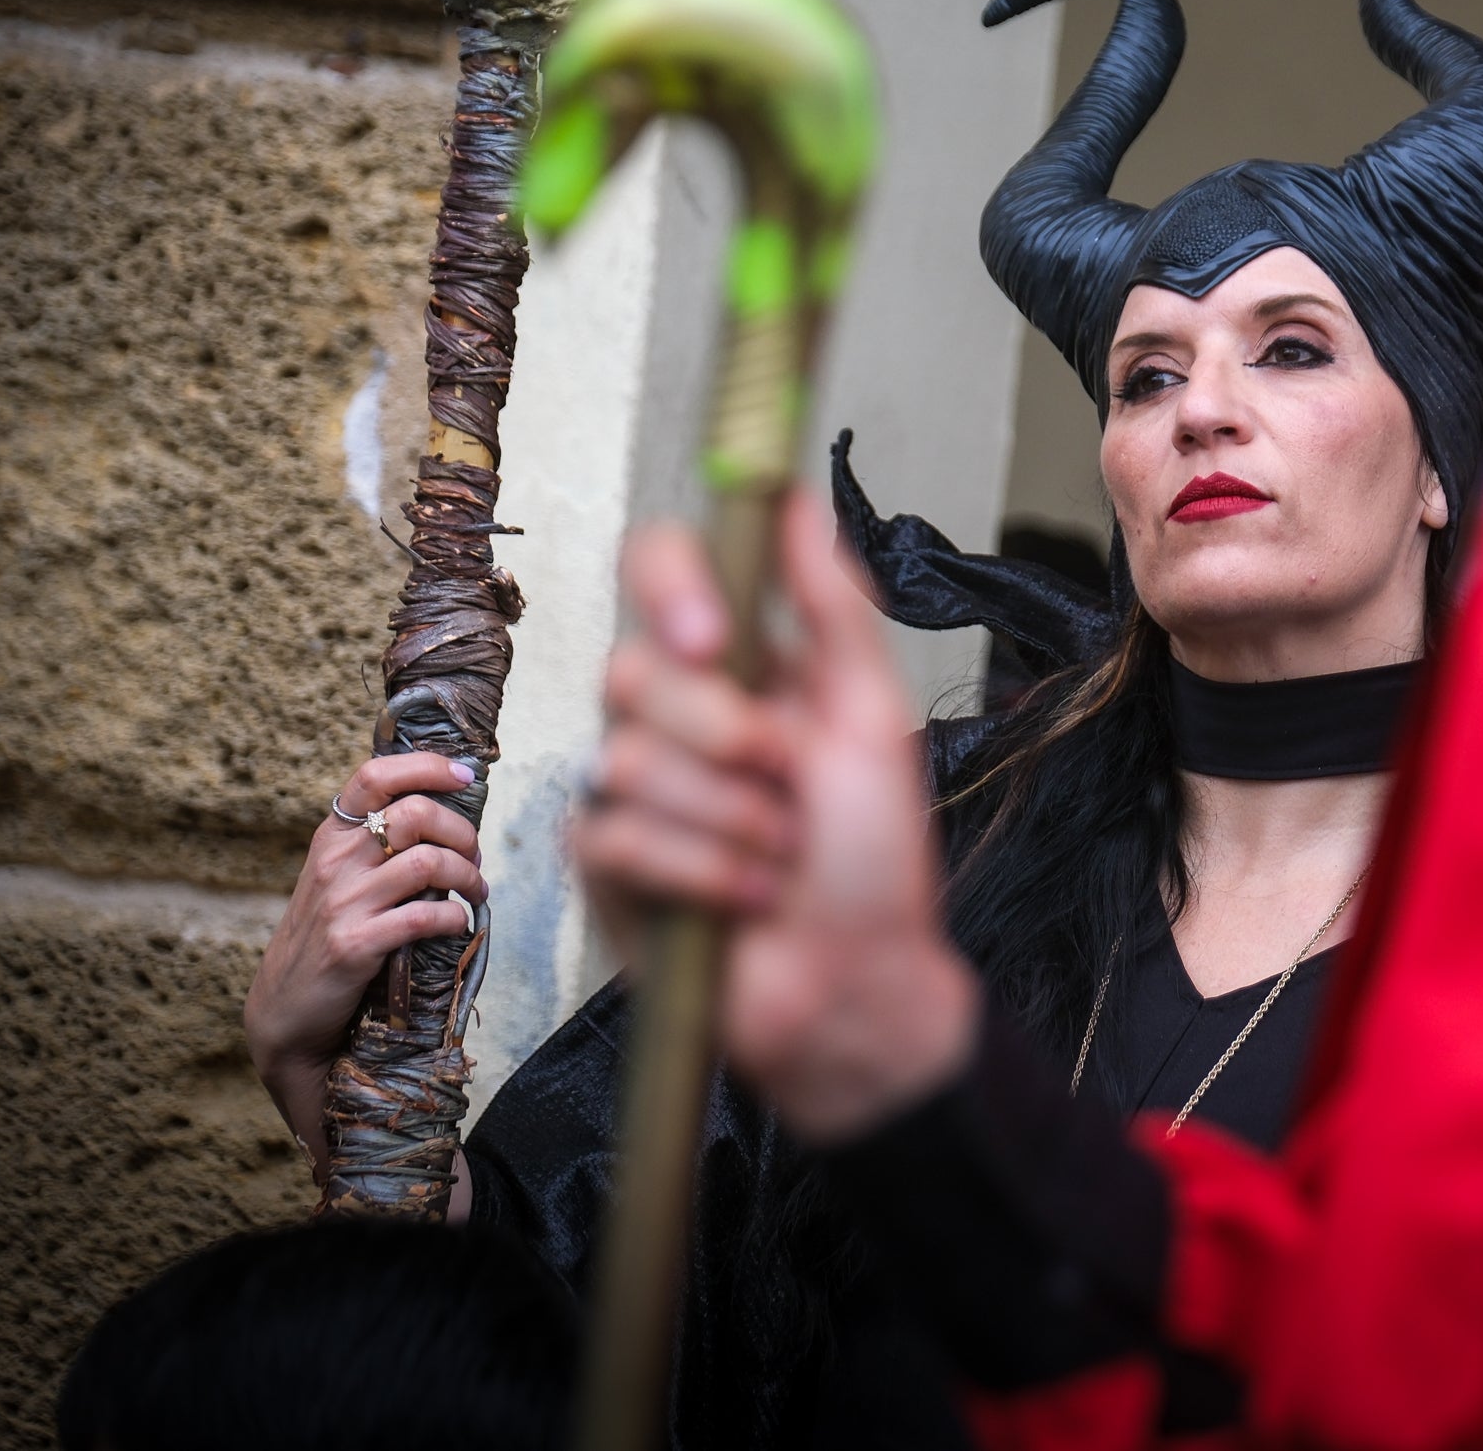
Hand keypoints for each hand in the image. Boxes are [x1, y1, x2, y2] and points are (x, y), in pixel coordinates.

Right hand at [245, 754, 487, 1176]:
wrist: (285, 1013)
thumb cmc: (326, 937)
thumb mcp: (339, 880)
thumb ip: (377, 846)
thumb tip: (447, 814)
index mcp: (331, 838)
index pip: (375, 775)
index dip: (427, 766)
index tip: (465, 775)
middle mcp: (334, 863)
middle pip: (415, 813)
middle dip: (462, 831)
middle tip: (475, 856)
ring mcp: (342, 905)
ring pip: (428, 863)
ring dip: (468, 876)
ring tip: (476, 892)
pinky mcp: (354, 947)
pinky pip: (423, 918)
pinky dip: (454, 919)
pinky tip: (458, 926)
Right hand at [576, 491, 977, 1142]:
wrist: (858, 986)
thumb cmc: (878, 859)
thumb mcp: (873, 719)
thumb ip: (832, 608)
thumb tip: (794, 495)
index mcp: (743, 664)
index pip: (661, 569)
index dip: (669, 587)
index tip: (713, 639)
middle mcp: (676, 713)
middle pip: (633, 669)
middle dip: (727, 738)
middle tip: (791, 784)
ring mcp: (630, 787)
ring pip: (624, 759)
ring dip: (730, 819)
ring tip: (782, 857)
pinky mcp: (604, 862)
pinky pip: (614, 834)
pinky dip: (701, 870)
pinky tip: (746, 899)